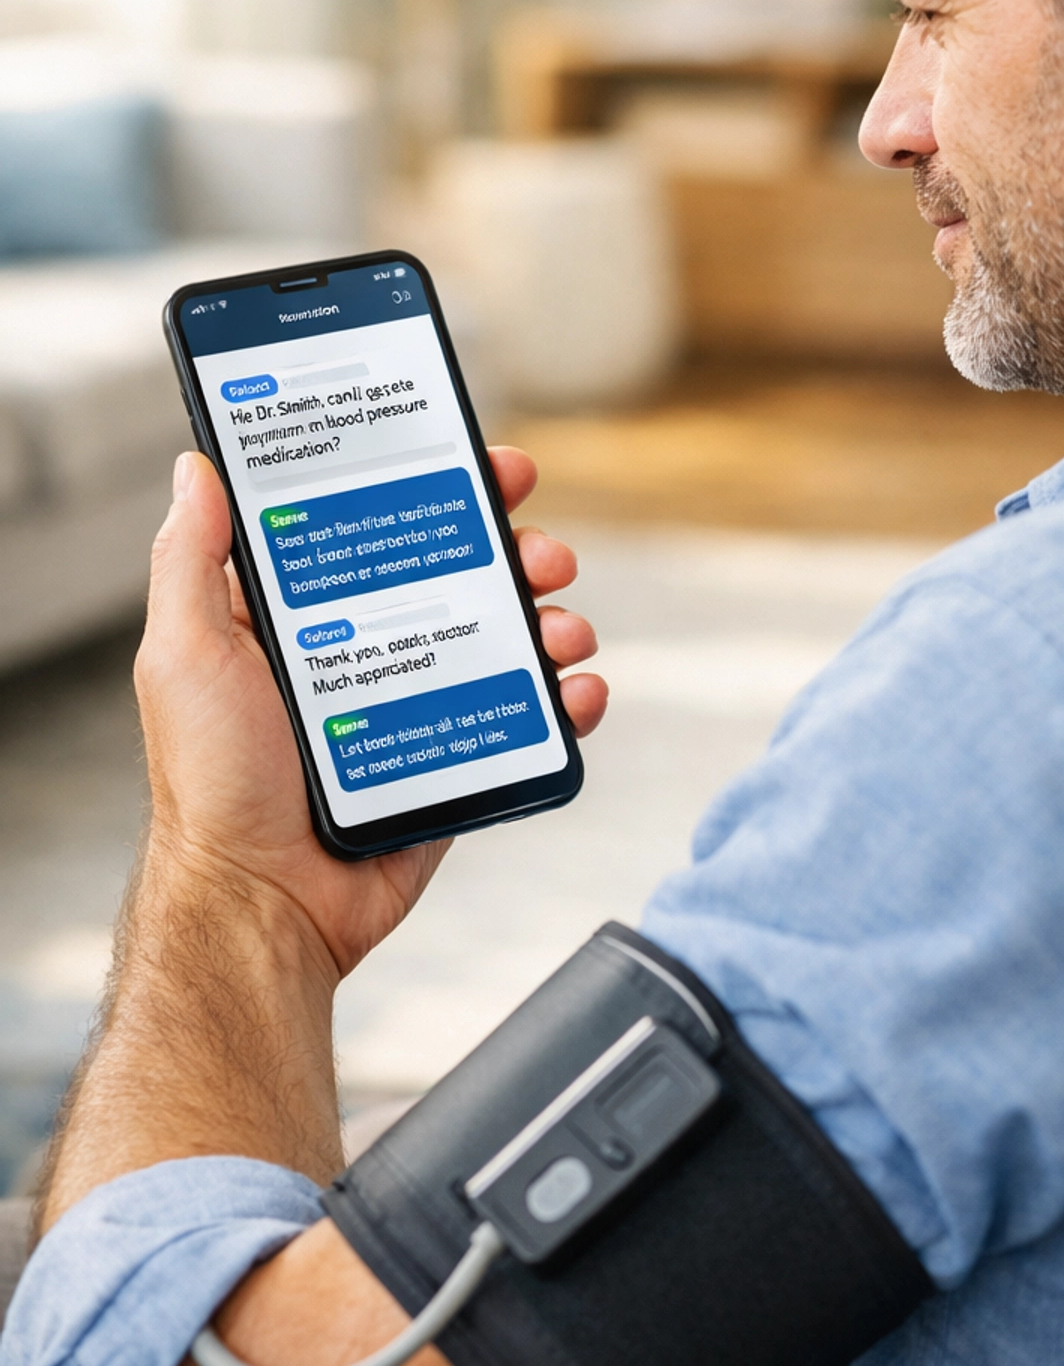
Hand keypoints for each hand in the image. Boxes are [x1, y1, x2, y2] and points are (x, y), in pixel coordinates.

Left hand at [133, 448, 607, 982]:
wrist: (265, 906)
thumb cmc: (212, 786)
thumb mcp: (185, 655)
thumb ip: (191, 560)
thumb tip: (198, 468)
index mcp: (301, 615)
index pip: (374, 525)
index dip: (431, 484)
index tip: (477, 459)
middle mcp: (364, 649)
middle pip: (458, 572)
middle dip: (514, 547)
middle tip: (539, 547)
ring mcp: (415, 704)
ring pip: (503, 638)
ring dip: (550, 618)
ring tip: (561, 624)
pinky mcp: (453, 759)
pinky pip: (524, 717)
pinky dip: (565, 698)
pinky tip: (576, 690)